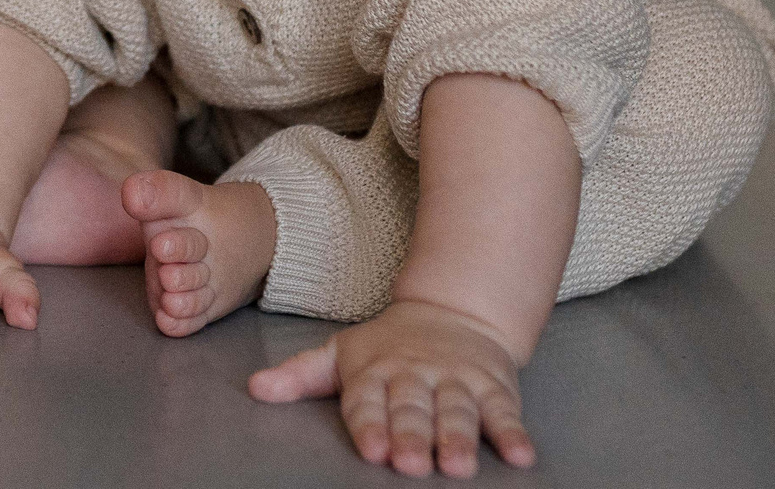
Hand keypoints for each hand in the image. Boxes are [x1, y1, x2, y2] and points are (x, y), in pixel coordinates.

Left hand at [247, 299, 535, 477]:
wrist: (455, 309)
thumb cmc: (389, 344)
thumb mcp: (342, 353)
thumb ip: (301, 375)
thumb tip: (254, 389)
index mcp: (376, 370)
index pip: (369, 399)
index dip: (370, 424)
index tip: (372, 448)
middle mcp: (416, 375)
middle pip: (414, 408)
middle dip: (413, 435)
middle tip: (410, 463)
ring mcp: (456, 380)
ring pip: (458, 410)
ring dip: (460, 438)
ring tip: (459, 465)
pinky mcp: (493, 386)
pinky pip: (505, 410)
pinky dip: (514, 433)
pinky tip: (520, 456)